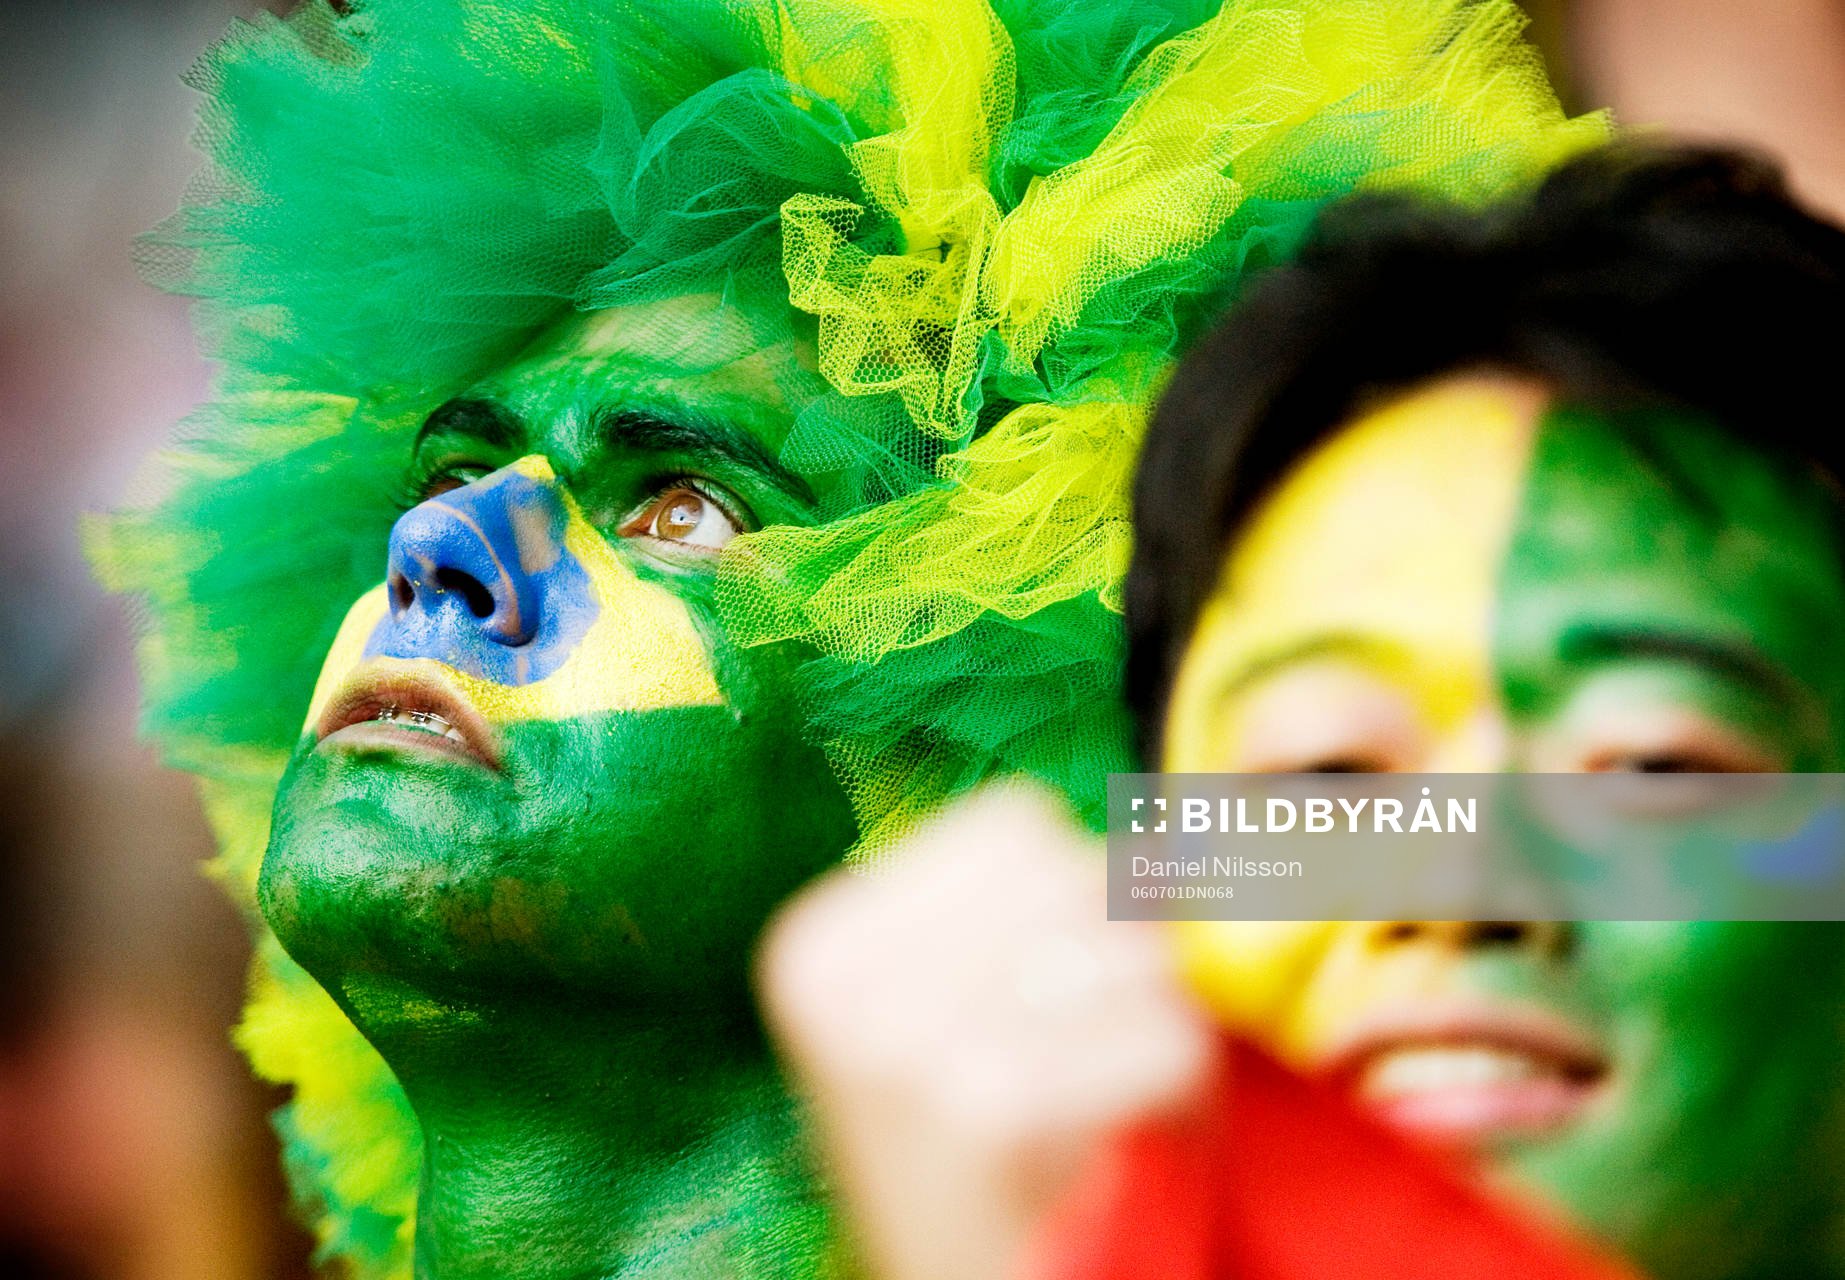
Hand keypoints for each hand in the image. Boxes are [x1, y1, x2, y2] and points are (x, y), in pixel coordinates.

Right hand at [759, 785, 1210, 1279]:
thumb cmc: (984, 1165)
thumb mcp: (953, 1017)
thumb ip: (1026, 912)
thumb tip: (1170, 845)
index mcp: (815, 942)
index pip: (1013, 823)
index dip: (1076, 891)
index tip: (1059, 977)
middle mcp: (839, 980)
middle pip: (1073, 874)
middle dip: (1125, 952)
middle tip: (1106, 1040)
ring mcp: (903, 1041)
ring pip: (1126, 948)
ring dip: (1157, 1015)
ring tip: (1113, 1086)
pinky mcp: (985, 1106)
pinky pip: (1159, 1036)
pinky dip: (1177, 1079)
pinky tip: (1125, 1128)